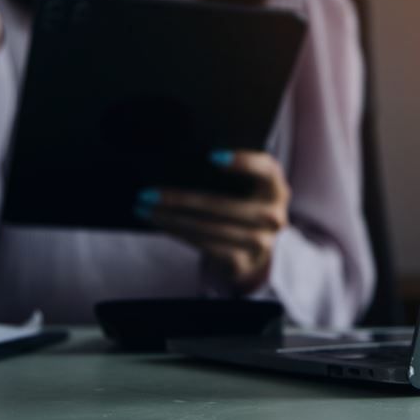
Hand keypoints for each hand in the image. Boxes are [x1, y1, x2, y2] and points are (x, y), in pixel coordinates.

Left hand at [136, 150, 290, 292]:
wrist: (258, 253)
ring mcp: (259, 243)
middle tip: (148, 192)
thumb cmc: (244, 208)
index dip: (243, 162)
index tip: (212, 156)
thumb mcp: (249, 190)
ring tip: (144, 208)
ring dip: (170, 218)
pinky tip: (160, 223)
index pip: (266, 170)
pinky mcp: (242, 262)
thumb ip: (231, 177)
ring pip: (207, 228)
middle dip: (180, 199)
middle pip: (221, 205)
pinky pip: (204, 246)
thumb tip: (181, 165)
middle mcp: (272, 216)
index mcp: (275, 189)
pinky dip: (178, 232)